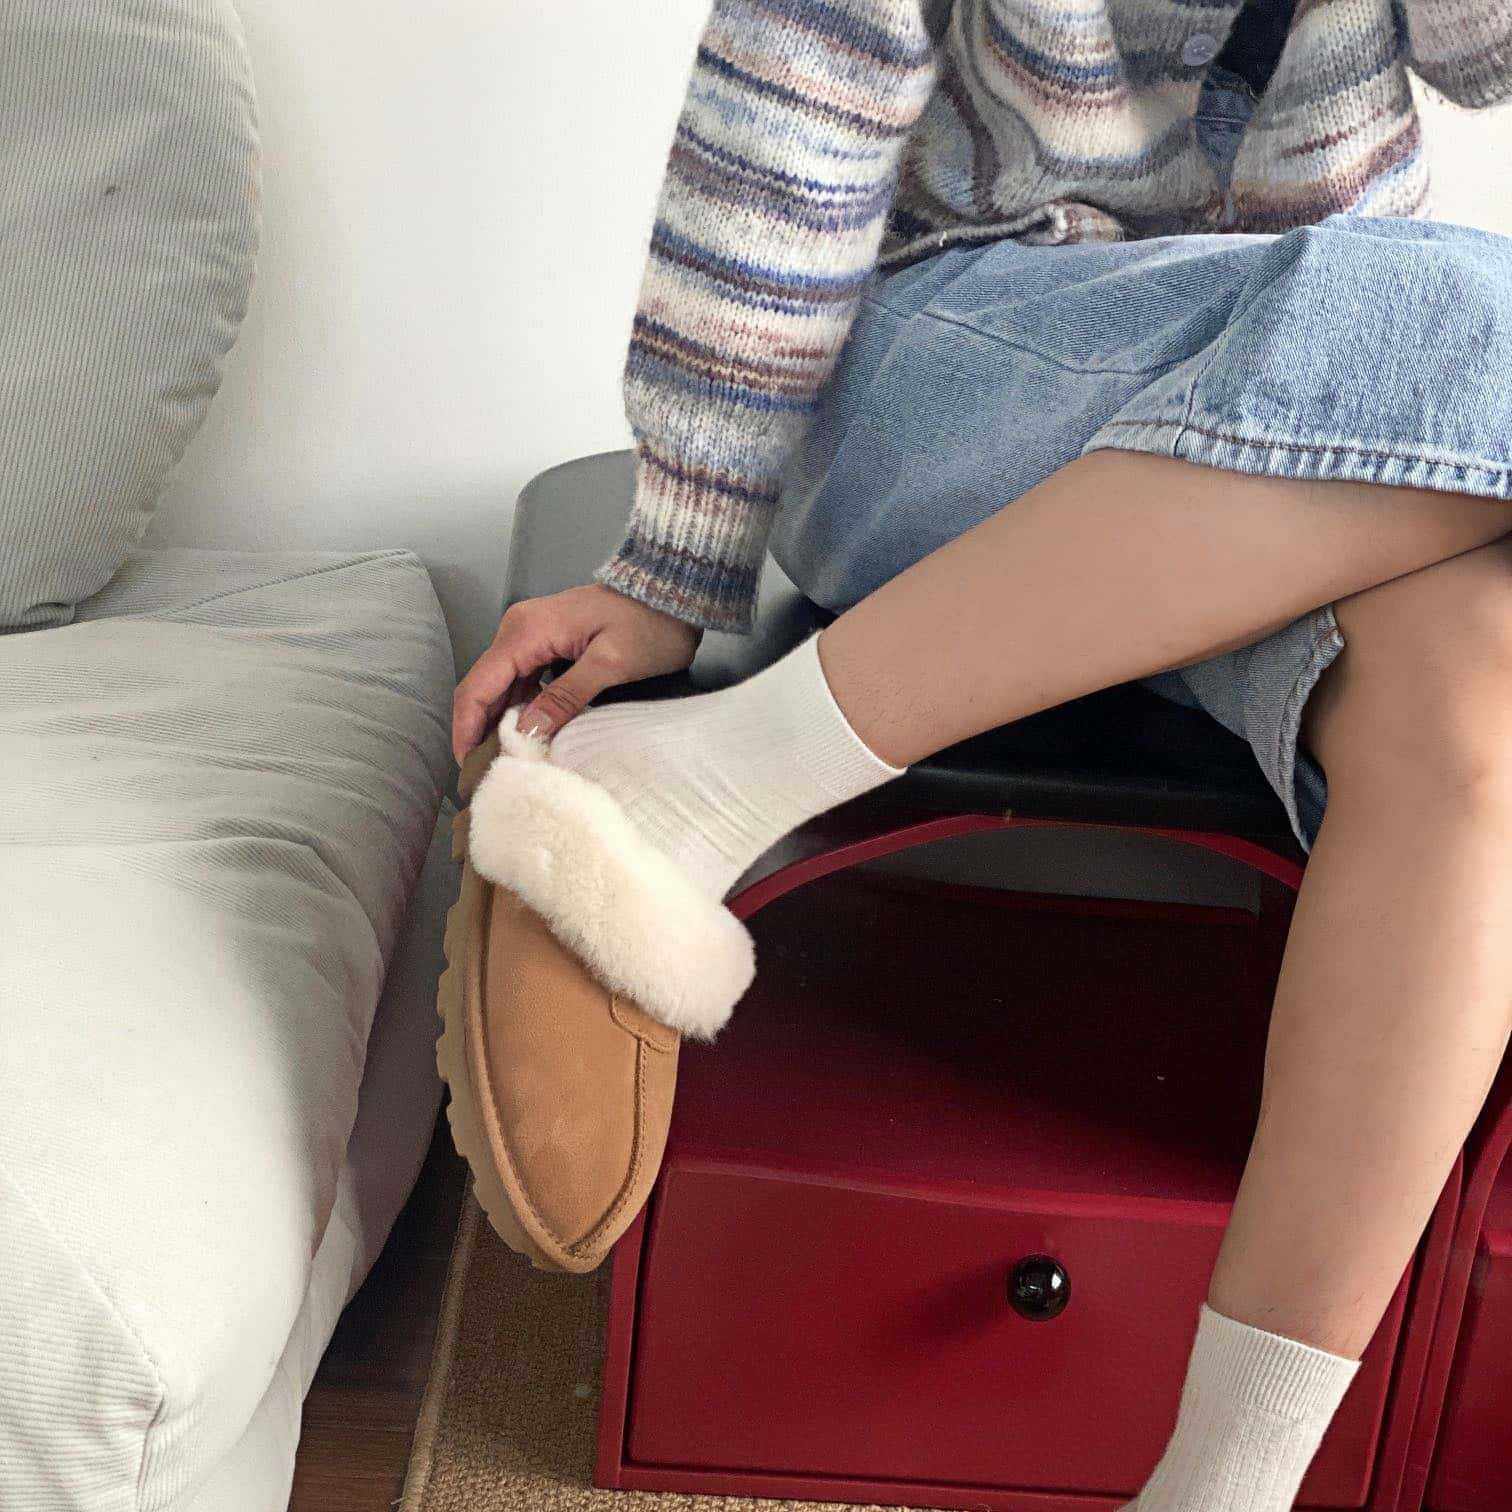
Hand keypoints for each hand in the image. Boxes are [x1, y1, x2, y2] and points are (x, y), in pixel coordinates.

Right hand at [452, 584, 700, 762]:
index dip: (467, 728)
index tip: (470, 766)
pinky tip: (526, 735)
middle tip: (486, 772)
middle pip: (483, 687)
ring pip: (499, 686)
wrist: (671, 592)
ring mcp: (530, 634)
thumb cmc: (650, 622)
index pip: (478, 686)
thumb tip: (527, 731)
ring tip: (504, 762)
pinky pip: (520, 680)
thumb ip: (565, 697)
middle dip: (478, 730)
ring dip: (498, 722)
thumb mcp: (611, 664)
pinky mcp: (545, 642)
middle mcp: (518, 628)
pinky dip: (517, 708)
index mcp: (526, 631)